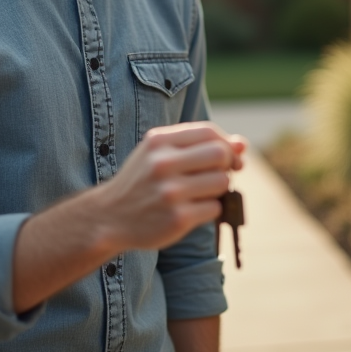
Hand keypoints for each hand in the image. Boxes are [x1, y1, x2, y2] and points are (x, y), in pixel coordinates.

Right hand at [99, 122, 246, 252]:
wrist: (108, 218)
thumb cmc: (141, 182)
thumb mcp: (158, 154)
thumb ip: (197, 145)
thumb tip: (242, 144)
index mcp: (158, 142)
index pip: (209, 132)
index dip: (225, 143)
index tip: (227, 155)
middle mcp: (163, 164)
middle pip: (220, 155)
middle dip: (227, 165)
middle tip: (218, 175)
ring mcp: (170, 192)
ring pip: (221, 182)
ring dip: (219, 189)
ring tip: (201, 193)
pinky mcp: (177, 218)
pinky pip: (214, 208)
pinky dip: (210, 209)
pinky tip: (192, 210)